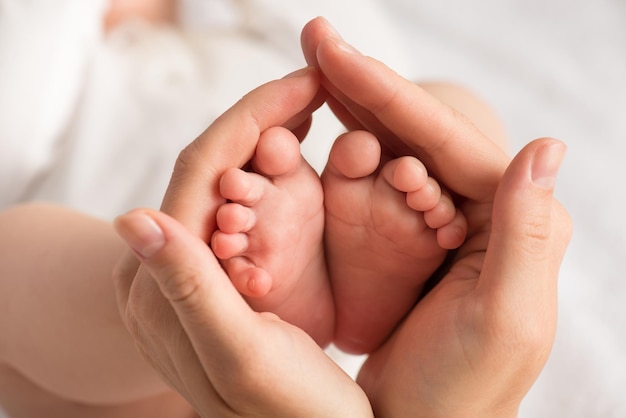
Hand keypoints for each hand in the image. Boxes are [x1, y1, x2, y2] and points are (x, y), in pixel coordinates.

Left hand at [113, 68, 372, 416]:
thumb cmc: (290, 415)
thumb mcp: (240, 357)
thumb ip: (185, 290)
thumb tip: (131, 217)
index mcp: (161, 288)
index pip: (199, 172)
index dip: (250, 120)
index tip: (304, 84)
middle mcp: (165, 274)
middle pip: (206, 171)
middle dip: (259, 122)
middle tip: (312, 90)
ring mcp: (190, 273)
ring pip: (223, 184)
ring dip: (263, 144)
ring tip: (307, 114)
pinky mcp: (216, 276)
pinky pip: (237, 208)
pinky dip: (269, 177)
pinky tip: (297, 161)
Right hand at [301, 18, 571, 416]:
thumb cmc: (465, 391)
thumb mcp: (507, 319)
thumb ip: (528, 230)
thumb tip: (545, 143)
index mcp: (513, 218)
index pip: (443, 137)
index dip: (383, 89)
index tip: (329, 47)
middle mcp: (484, 208)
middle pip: (419, 127)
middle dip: (364, 83)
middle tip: (316, 37)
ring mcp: (442, 218)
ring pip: (396, 143)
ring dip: (354, 104)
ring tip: (314, 68)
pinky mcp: (411, 235)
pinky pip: (379, 177)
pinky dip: (349, 142)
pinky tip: (324, 121)